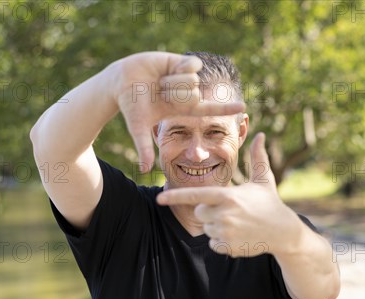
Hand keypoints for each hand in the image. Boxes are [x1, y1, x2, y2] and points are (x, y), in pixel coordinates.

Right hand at [112, 52, 244, 171]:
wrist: (121, 81)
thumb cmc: (130, 105)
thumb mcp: (139, 127)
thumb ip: (144, 148)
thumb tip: (145, 170)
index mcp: (184, 109)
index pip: (209, 109)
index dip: (226, 108)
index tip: (244, 107)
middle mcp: (188, 94)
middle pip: (194, 95)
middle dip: (173, 95)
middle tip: (159, 93)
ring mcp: (186, 77)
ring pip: (193, 81)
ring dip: (172, 81)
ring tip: (159, 82)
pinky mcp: (182, 62)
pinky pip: (193, 65)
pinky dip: (180, 67)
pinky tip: (168, 68)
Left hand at [157, 133, 301, 257]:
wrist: (284, 232)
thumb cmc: (271, 203)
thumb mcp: (264, 180)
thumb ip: (258, 158)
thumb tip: (261, 134)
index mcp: (228, 196)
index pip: (196, 195)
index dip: (176, 196)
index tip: (160, 198)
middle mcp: (224, 214)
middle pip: (199, 213)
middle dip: (209, 211)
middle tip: (229, 210)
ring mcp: (225, 232)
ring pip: (206, 229)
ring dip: (217, 226)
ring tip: (238, 223)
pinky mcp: (228, 247)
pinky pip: (213, 243)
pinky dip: (222, 241)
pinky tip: (238, 235)